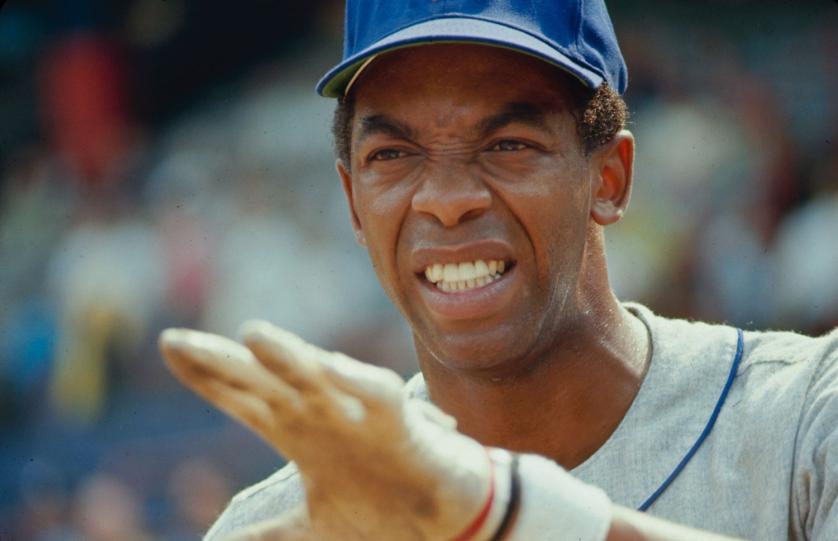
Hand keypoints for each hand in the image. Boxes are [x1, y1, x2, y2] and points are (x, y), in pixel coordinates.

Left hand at [159, 322, 493, 539]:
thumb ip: (268, 533)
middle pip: (263, 381)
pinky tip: (331, 366)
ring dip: (286, 356)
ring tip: (250, 334)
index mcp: (298, 432)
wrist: (442, 513)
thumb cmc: (381, 506)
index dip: (205, 376)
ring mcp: (357, 414)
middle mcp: (321, 414)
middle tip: (174, 341)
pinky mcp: (398, 422)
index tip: (167, 347)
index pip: (242, 397)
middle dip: (220, 361)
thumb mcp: (311, 524)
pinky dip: (356, 381)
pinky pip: (377, 395)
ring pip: (317, 378)